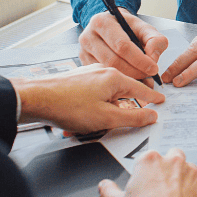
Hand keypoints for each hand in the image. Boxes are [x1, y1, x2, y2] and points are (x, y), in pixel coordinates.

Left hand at [11, 66, 163, 132]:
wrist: (36, 98)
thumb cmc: (68, 106)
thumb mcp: (106, 118)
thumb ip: (132, 117)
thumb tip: (151, 115)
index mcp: (114, 78)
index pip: (141, 88)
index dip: (152, 97)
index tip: (161, 101)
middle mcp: (103, 72)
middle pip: (125, 90)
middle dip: (128, 106)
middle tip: (134, 117)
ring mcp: (89, 75)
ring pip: (108, 93)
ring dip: (108, 109)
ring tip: (100, 123)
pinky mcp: (78, 80)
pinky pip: (95, 94)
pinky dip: (96, 106)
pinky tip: (86, 118)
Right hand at [79, 8, 168, 80]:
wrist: (112, 26)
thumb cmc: (128, 28)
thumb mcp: (145, 28)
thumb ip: (155, 40)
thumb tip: (153, 58)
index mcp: (102, 22)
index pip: (122, 45)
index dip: (139, 59)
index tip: (153, 68)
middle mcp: (88, 36)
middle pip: (113, 60)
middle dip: (134, 71)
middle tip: (148, 76)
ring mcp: (83, 51)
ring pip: (107, 71)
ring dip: (127, 78)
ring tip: (141, 79)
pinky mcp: (84, 63)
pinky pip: (102, 76)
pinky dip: (117, 81)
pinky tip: (129, 80)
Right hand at [98, 147, 196, 196]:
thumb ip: (109, 192)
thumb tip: (104, 186)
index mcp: (149, 161)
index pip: (149, 158)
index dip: (147, 172)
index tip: (147, 184)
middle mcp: (173, 161)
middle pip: (172, 157)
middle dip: (169, 169)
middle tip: (163, 190)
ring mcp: (193, 172)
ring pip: (190, 170)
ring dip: (185, 181)